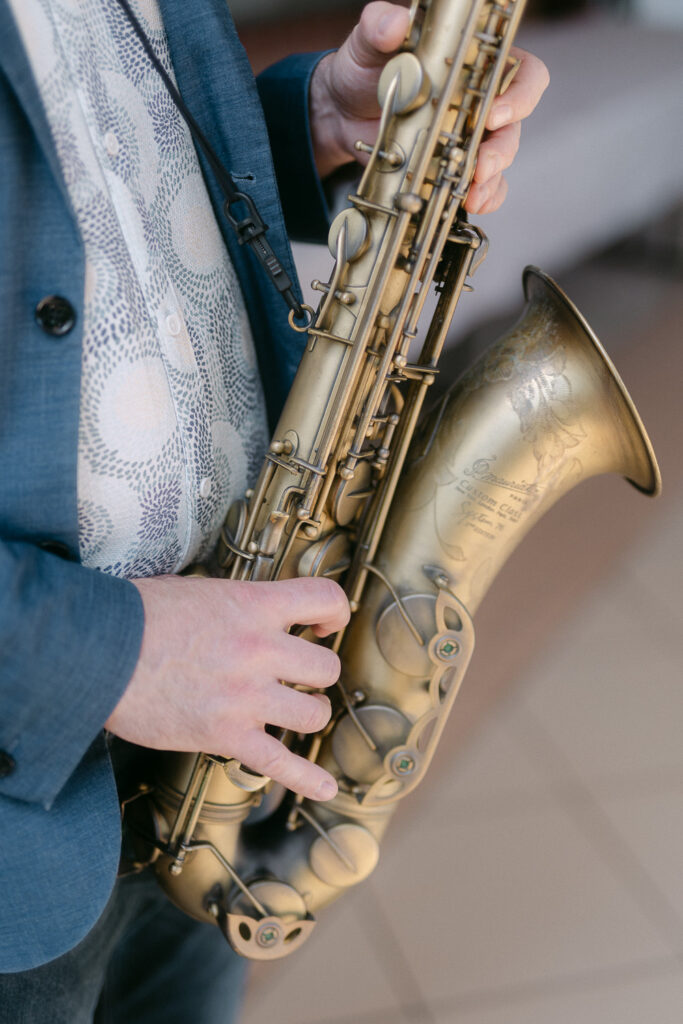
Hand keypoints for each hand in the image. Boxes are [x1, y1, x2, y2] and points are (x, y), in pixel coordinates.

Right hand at [105, 575, 349, 800]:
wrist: (97, 652)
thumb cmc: (137, 616)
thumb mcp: (196, 590)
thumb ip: (233, 603)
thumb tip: (243, 609)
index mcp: (254, 606)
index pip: (326, 599)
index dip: (334, 612)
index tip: (322, 626)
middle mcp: (259, 649)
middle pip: (326, 668)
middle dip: (316, 673)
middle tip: (297, 676)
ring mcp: (245, 695)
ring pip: (314, 714)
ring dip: (307, 714)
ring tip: (294, 710)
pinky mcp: (225, 734)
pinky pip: (280, 763)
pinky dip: (306, 778)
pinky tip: (323, 788)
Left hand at [309, 2, 548, 216]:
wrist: (341, 111)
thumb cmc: (364, 67)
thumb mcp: (368, 42)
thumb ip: (379, 26)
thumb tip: (394, 23)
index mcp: (476, 62)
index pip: (521, 72)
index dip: (519, 94)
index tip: (494, 114)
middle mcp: (480, 100)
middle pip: (514, 124)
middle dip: (502, 149)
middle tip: (481, 165)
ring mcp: (468, 137)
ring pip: (499, 158)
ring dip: (491, 179)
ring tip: (471, 194)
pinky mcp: (452, 166)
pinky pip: (482, 186)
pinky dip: (482, 198)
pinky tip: (470, 206)